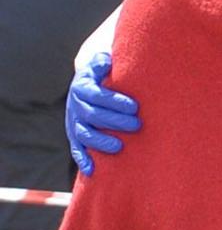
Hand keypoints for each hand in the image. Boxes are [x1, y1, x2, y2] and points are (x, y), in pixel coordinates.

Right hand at [67, 53, 140, 175]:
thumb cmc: (107, 73)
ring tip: (120, 147)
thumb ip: (107, 61)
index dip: (114, 101)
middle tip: (138, 124)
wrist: (90, 82)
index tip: (134, 106)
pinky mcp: (75, 134)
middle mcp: (76, 104)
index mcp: (83, 86)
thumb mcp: (105, 62)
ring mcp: (75, 121)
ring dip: (100, 141)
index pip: (97, 95)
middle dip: (115, 121)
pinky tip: (93, 170)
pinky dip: (83, 159)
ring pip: (84, 134)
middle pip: (93, 115)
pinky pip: (76, 148)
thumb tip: (108, 58)